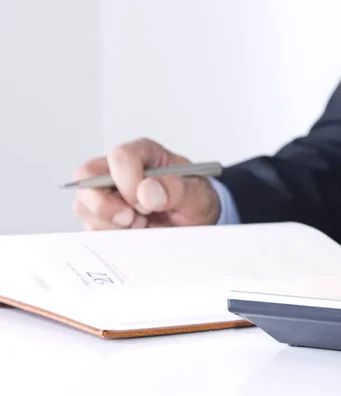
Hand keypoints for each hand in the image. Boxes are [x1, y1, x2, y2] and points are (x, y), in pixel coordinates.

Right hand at [72, 138, 220, 229]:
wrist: (197, 224)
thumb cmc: (195, 200)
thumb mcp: (197, 195)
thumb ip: (176, 189)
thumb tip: (147, 191)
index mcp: (144, 154)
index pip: (120, 157)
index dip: (129, 182)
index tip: (146, 202)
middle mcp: (120, 171)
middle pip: (87, 177)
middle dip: (107, 205)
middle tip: (135, 220)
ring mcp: (108, 194)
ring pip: (84, 205)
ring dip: (111, 224)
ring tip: (141, 226)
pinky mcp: (104, 218)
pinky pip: (90, 227)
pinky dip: (110, 237)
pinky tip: (134, 234)